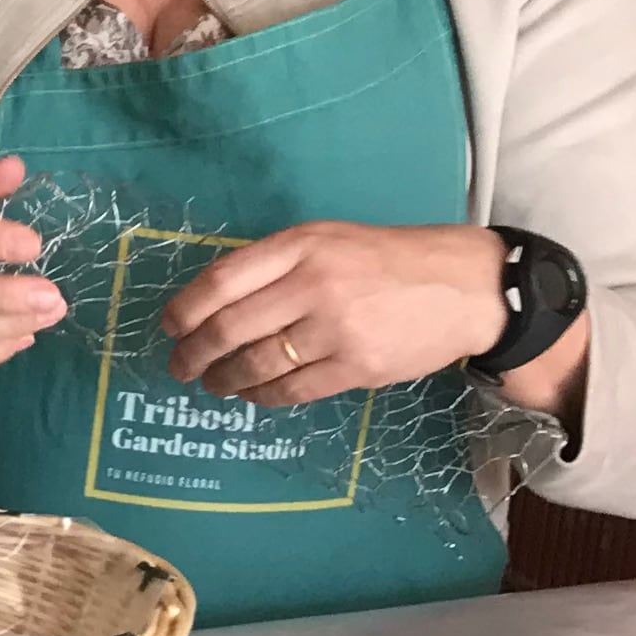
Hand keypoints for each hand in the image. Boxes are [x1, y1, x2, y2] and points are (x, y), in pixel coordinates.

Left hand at [163, 222, 503, 405]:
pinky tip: (252, 394)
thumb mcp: (329, 240)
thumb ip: (275, 263)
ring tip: (214, 383)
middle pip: (228, 328)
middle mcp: (314, 284)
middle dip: (193, 354)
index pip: (220, 280)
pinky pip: (291, 390)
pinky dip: (262, 396)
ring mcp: (336, 329)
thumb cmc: (387, 260)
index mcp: (301, 246)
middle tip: (181, 367)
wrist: (466, 287)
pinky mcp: (357, 367)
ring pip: (255, 364)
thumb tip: (212, 302)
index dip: (184, 309)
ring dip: (223, 380)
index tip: (170, 327)